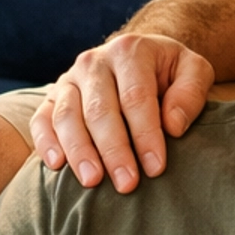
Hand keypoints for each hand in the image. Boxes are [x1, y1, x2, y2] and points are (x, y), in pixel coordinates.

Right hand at [31, 32, 213, 190]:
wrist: (136, 58)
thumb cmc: (168, 72)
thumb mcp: (193, 70)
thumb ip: (190, 92)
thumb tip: (173, 125)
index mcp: (130, 51)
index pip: (136, 97)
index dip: (145, 134)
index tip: (156, 167)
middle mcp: (94, 62)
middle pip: (100, 110)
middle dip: (114, 150)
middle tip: (127, 184)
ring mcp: (69, 79)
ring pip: (67, 116)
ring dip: (80, 151)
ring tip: (93, 181)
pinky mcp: (51, 97)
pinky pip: (41, 120)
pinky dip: (46, 142)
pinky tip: (57, 166)